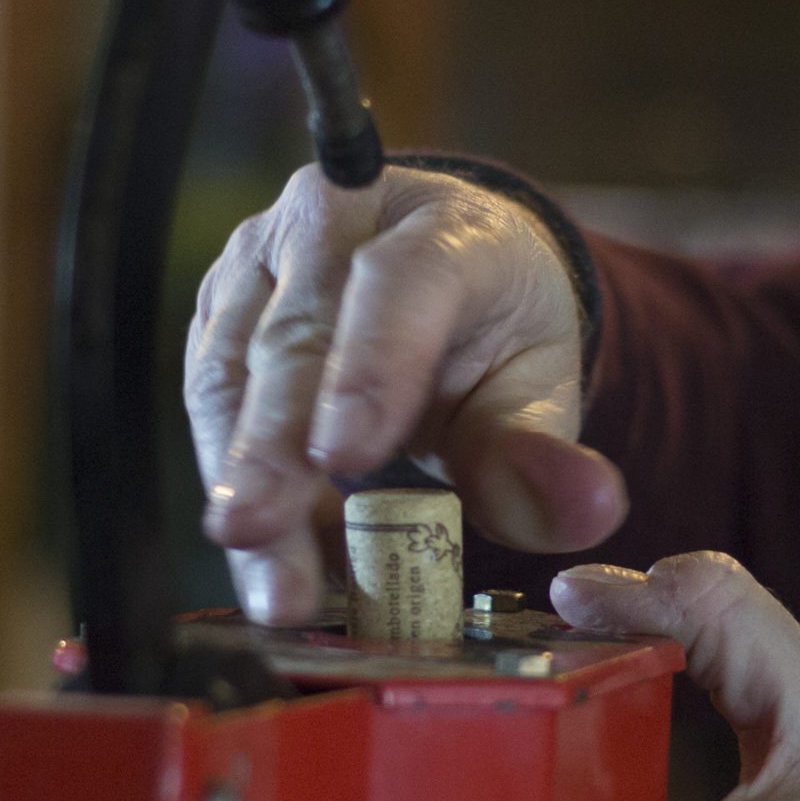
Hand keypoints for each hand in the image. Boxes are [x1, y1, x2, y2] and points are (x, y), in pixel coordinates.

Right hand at [184, 163, 625, 622]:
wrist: (441, 281)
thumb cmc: (489, 334)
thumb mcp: (535, 389)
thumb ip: (544, 453)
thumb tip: (588, 508)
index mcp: (441, 228)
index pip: (397, 284)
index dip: (368, 367)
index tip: (342, 456)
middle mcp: (336, 222)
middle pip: (293, 333)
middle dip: (271, 447)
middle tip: (257, 533)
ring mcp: (263, 259)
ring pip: (231, 370)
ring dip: (239, 482)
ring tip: (264, 578)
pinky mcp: (219, 310)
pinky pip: (210, 399)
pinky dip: (230, 483)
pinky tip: (257, 554)